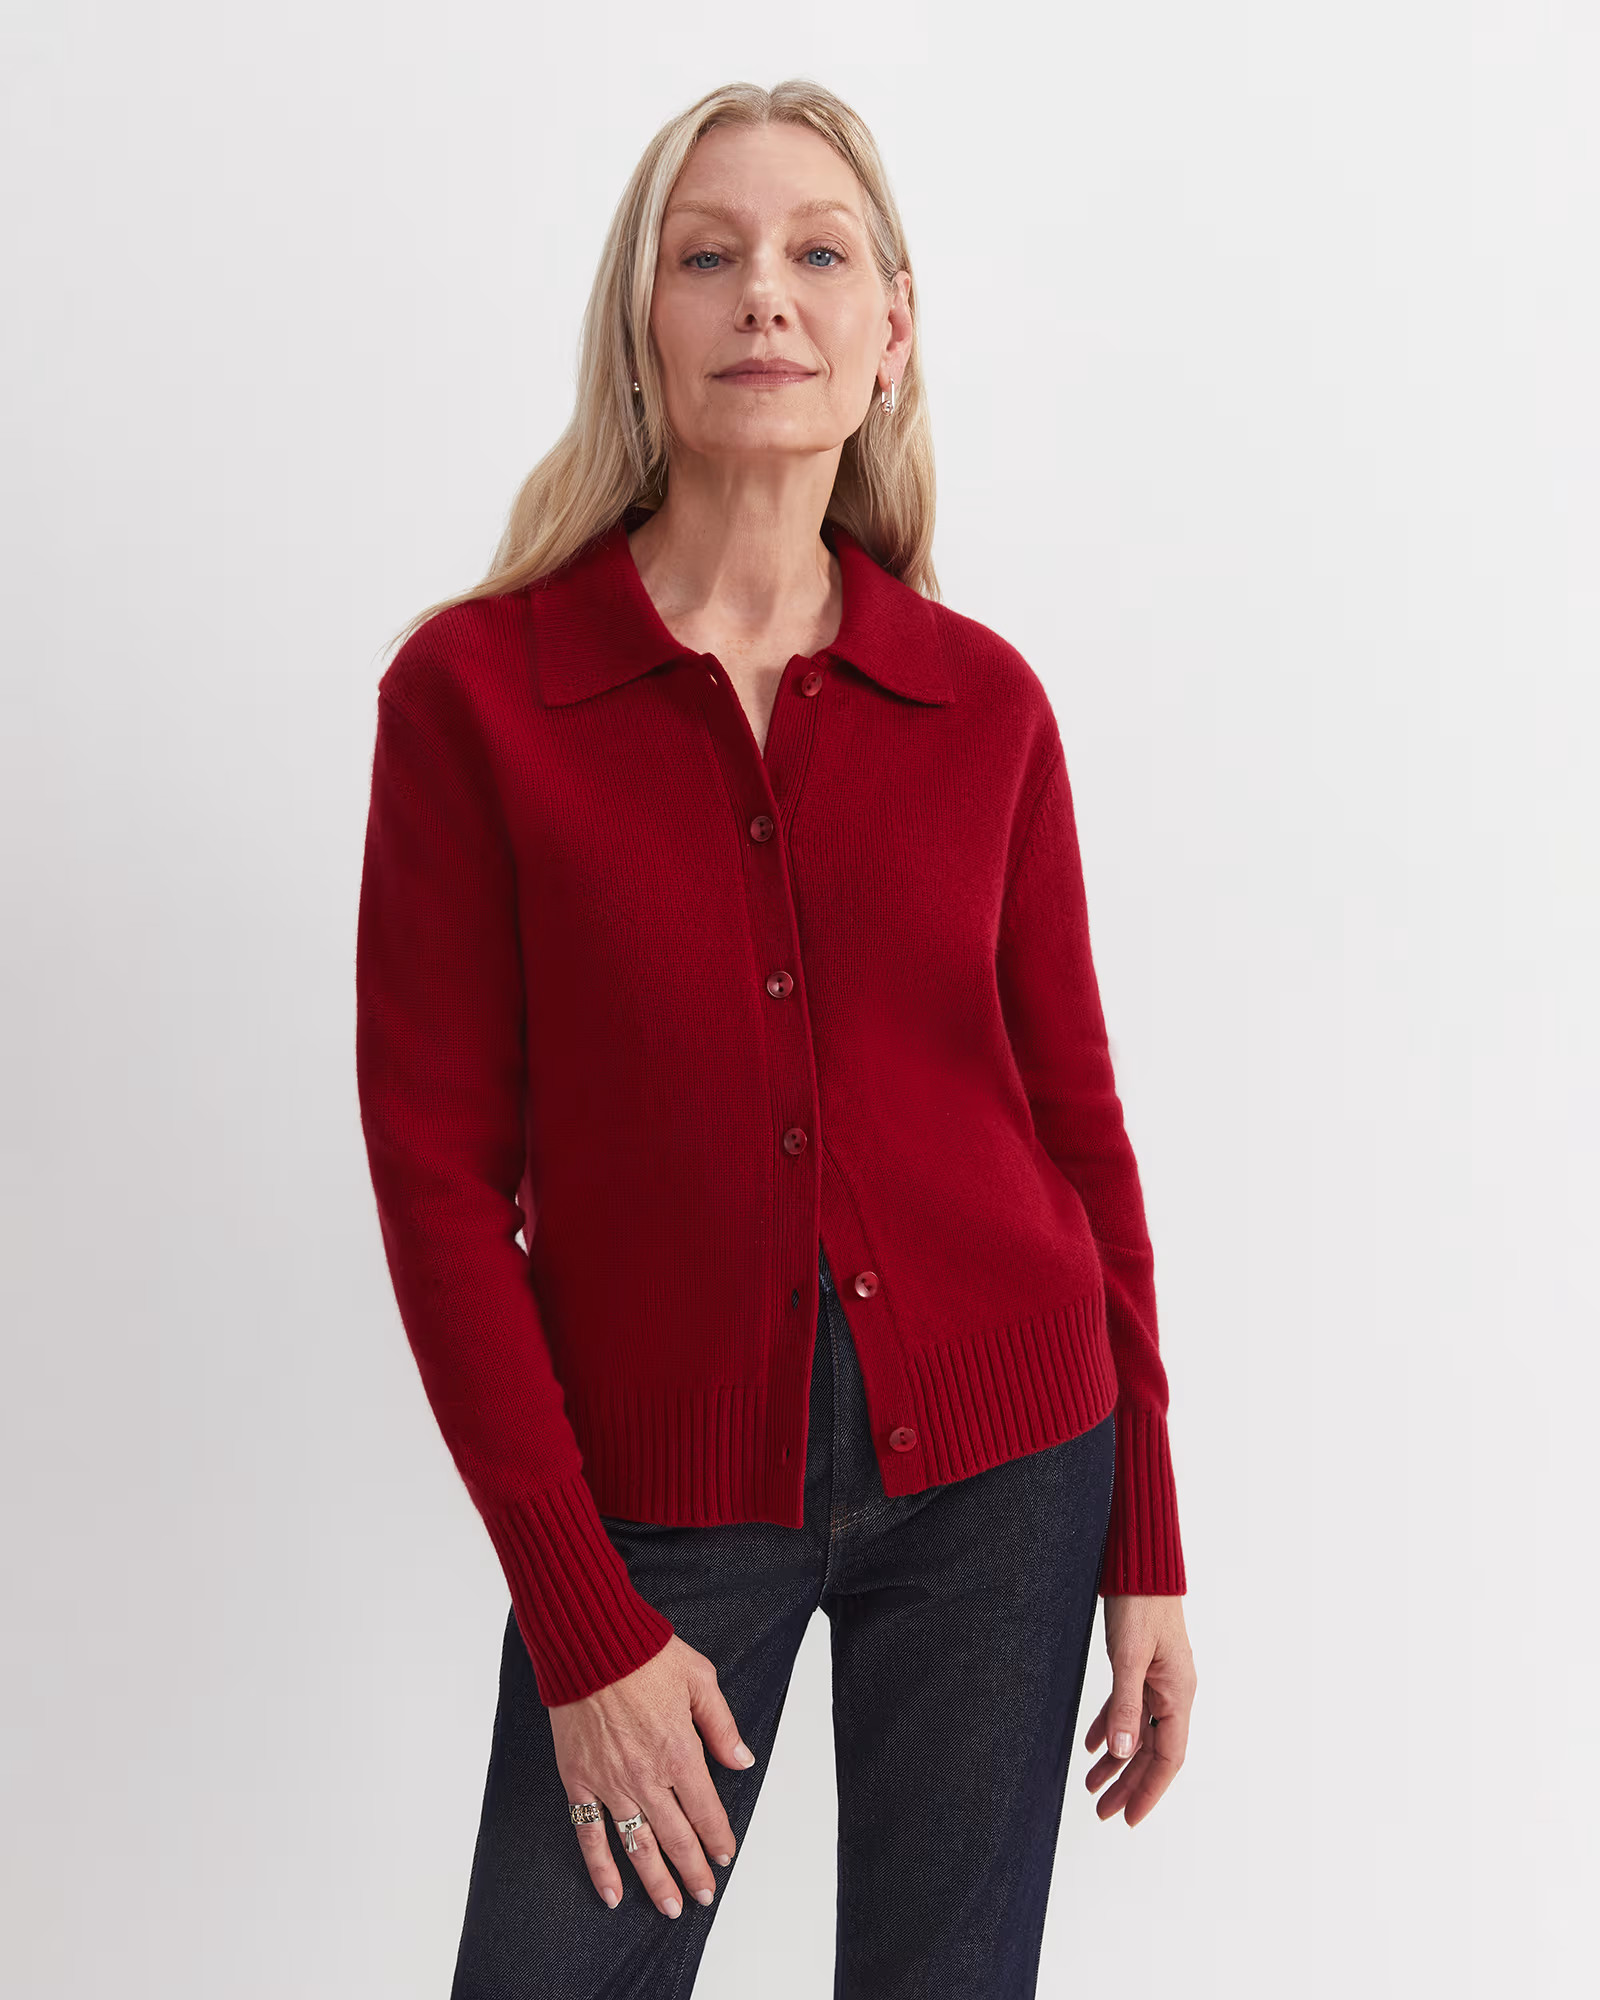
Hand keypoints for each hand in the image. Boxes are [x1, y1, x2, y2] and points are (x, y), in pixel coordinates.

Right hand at [551, 1634, 756, 1915]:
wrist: (589, 1642)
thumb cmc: (644, 1654)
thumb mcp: (700, 1679)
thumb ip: (722, 1726)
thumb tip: (742, 1762)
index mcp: (680, 1751)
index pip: (706, 1810)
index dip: (718, 1837)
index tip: (727, 1855)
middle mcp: (647, 1776)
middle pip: (676, 1836)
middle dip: (694, 1869)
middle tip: (704, 1894)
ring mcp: (610, 1783)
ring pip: (638, 1844)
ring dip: (656, 1880)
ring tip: (671, 1907)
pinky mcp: (578, 1780)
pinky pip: (589, 1833)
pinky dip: (601, 1868)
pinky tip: (613, 1894)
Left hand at [1083, 1594, 1195, 1825]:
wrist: (1140, 1563)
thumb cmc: (1141, 1603)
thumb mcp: (1128, 1657)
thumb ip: (1126, 1706)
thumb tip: (1124, 1754)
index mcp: (1178, 1694)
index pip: (1168, 1757)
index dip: (1149, 1790)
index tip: (1129, 1818)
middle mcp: (1172, 1691)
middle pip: (1153, 1751)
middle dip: (1129, 1784)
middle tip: (1103, 1812)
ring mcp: (1158, 1680)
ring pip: (1138, 1732)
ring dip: (1117, 1760)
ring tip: (1091, 1785)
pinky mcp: (1142, 1666)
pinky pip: (1128, 1707)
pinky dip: (1111, 1727)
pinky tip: (1092, 1744)